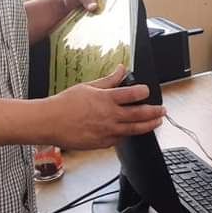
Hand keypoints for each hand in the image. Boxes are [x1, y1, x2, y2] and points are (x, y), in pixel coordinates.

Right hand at [43, 65, 164, 149]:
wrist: (49, 122)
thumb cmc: (65, 104)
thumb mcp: (88, 86)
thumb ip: (108, 80)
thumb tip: (121, 69)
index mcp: (106, 99)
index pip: (133, 94)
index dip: (144, 92)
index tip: (148, 91)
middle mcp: (109, 116)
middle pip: (139, 115)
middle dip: (154, 112)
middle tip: (162, 111)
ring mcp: (107, 132)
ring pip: (134, 130)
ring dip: (148, 126)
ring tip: (156, 123)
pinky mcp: (102, 143)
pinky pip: (120, 140)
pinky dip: (127, 135)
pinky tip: (131, 131)